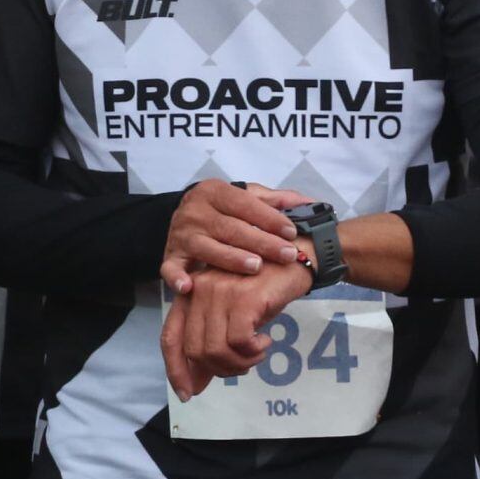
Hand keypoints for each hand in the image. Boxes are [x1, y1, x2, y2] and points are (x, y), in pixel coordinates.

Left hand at [161, 258, 313, 398]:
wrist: (293, 260)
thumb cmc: (261, 290)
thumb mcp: (231, 317)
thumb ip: (211, 344)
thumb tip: (195, 385)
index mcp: (189, 295)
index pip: (169, 338)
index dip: (175, 369)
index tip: (187, 394)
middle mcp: (198, 291)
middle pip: (195, 351)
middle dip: (220, 369)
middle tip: (244, 365)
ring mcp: (219, 292)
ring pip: (216, 350)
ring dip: (240, 362)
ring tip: (256, 353)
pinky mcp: (243, 297)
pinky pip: (239, 341)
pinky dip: (253, 351)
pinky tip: (265, 341)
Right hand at [162, 180, 308, 293]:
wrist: (184, 217)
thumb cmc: (223, 210)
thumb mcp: (246, 197)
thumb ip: (275, 200)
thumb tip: (308, 204)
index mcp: (213, 192)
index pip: (244, 204)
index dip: (269, 218)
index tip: (291, 232)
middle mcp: (194, 211)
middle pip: (229, 228)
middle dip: (260, 242)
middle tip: (286, 254)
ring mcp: (181, 235)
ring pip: (206, 248)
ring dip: (230, 258)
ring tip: (255, 266)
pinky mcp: (171, 256)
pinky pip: (171, 268)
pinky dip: (176, 277)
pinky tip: (189, 287)